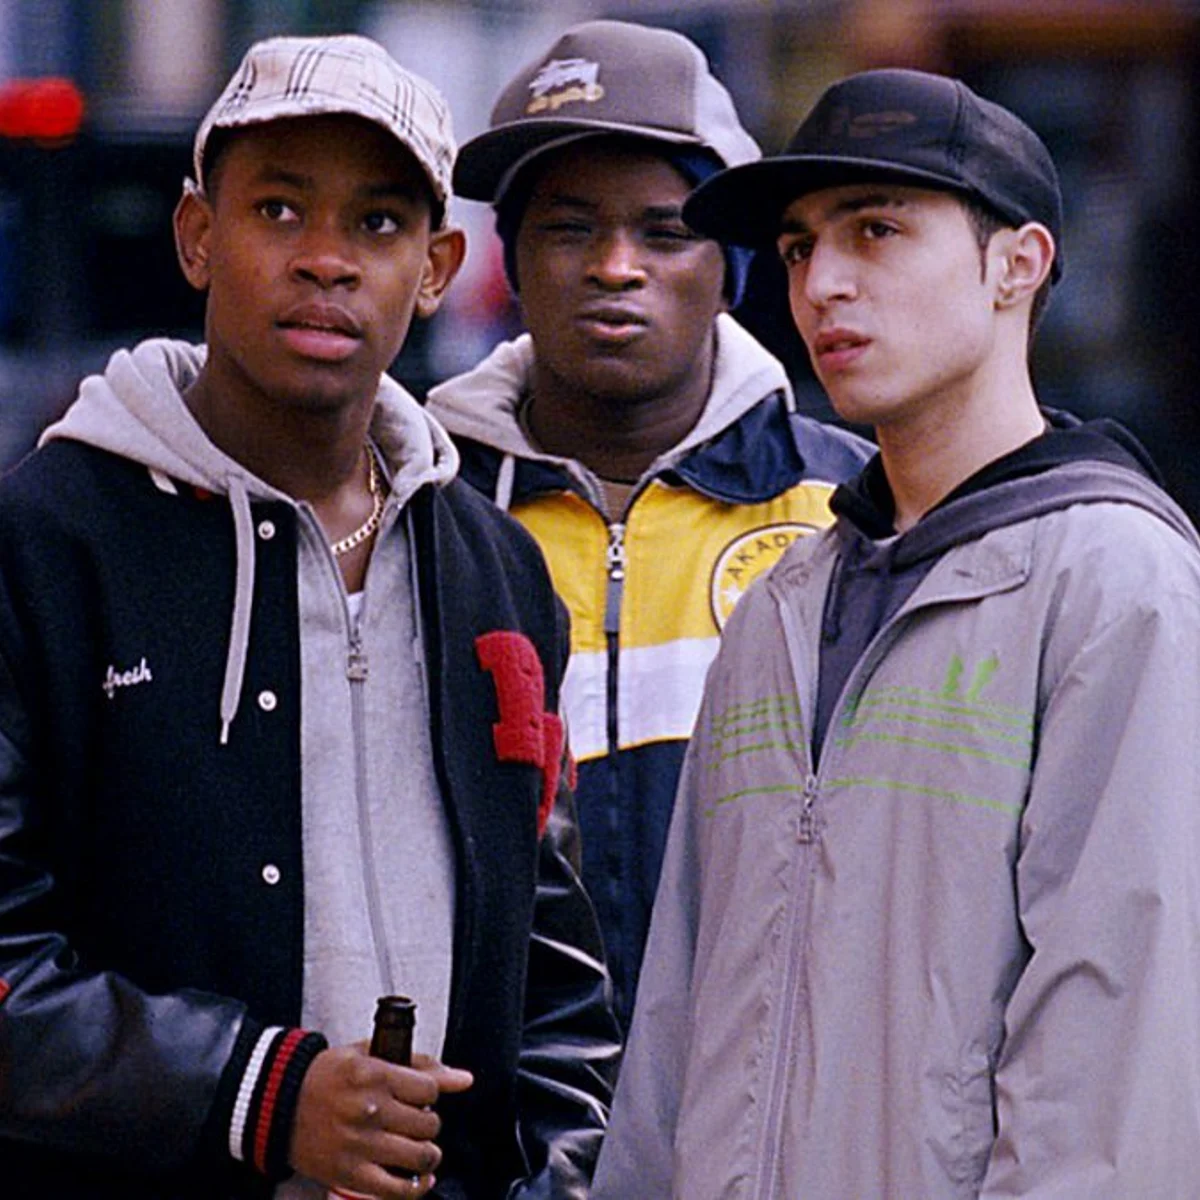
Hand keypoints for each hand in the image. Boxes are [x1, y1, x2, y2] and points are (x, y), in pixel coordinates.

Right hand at [289, 1043, 473, 1197]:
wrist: (280, 1104)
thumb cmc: (327, 1075)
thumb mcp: (371, 1055)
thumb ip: (421, 1064)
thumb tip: (464, 1079)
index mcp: (376, 1075)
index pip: (430, 1090)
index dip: (430, 1094)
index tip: (420, 1097)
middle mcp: (371, 1110)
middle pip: (428, 1125)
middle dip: (428, 1124)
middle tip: (416, 1123)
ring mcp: (361, 1144)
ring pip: (420, 1156)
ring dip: (427, 1155)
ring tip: (419, 1149)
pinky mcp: (350, 1173)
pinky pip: (397, 1189)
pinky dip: (415, 1187)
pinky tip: (418, 1178)